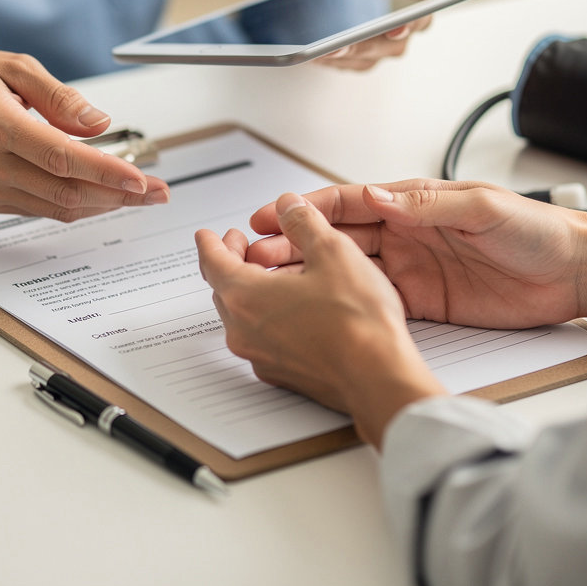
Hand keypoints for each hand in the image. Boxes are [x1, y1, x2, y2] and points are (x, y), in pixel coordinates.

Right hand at [0, 48, 168, 220]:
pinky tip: (103, 195)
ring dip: (103, 204)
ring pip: (56, 207)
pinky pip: (41, 208)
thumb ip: (59, 97)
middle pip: (64, 190)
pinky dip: (76, 204)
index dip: (104, 172)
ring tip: (141, 196)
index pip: (59, 157)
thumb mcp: (14, 66)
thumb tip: (99, 123)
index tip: (139, 179)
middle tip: (158, 192)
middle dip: (118, 195)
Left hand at [196, 193, 444, 446]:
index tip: (207, 235)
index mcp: (245, 295)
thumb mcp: (333, 251)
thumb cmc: (358, 320)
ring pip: (243, 315)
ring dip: (250, 290)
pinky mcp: (281, 373)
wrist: (379, 379)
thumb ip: (304, 223)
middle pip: (224, 288)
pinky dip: (268, 317)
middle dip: (232, 263)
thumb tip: (289, 205)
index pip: (212, 261)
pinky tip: (294, 309)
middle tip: (244, 247)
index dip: (211, 242)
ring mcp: (260, 356)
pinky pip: (262, 338)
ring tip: (273, 274)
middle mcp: (243, 329)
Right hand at [248, 180, 586, 328]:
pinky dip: (341, 299)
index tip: (272, 214)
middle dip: (295, 243)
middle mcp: (405, 234)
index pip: (348, 203)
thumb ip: (426, 205)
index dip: (306, 208)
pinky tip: (317, 303)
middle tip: (259, 254)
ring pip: (345, 268)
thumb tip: (377, 196)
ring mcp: (410, 269)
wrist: (573, 273)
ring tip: (275, 280)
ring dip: (309, 272)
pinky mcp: (422, 301)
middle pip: (336, 238)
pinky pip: (373, 299)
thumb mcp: (481, 208)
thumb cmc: (535, 229)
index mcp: (413, 204)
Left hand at [318, 0, 433, 69]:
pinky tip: (309, 52)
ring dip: (343, 56)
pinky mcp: (356, 56)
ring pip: (366, 59)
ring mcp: (380, 45)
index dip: (412, 23)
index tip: (397, 26)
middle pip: (391, 46)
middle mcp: (403, 27)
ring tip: (318, 50)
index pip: (422, 16)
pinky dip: (327, 59)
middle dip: (366, 45)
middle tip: (342, 44)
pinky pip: (343, 64)